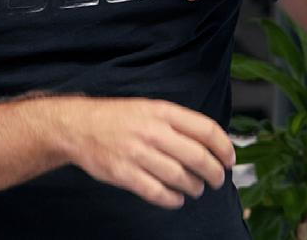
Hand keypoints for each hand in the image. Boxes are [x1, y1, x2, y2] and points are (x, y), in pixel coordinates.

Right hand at [56, 97, 234, 208]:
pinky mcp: (125, 173)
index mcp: (161, 111)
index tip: (230, 160)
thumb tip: (210, 144)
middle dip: (214, 174)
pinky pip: (158, 193)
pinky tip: (174, 197)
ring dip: (194, 188)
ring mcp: (138, 153)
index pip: (206, 130)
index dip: (225, 148)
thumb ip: (176, 123)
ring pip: (181, 178)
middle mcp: (152, 131)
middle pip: (199, 158)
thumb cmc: (115, 118)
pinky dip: (173, 200)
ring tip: (194, 188)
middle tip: (216, 180)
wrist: (77, 125)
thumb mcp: (147, 108)